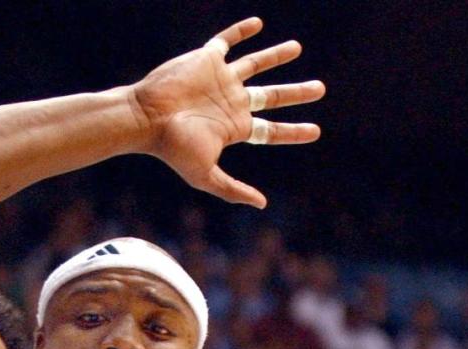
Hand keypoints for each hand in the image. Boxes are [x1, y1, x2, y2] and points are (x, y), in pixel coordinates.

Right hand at [130, 17, 324, 206]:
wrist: (147, 117)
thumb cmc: (173, 149)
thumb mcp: (206, 176)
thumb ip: (233, 190)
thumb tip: (262, 205)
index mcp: (234, 128)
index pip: (271, 131)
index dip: (294, 132)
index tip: (316, 132)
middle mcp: (231, 103)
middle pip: (271, 97)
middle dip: (296, 94)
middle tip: (319, 89)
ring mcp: (220, 80)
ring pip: (256, 64)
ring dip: (276, 56)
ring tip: (297, 48)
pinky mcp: (206, 59)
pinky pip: (227, 41)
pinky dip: (241, 31)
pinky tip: (258, 24)